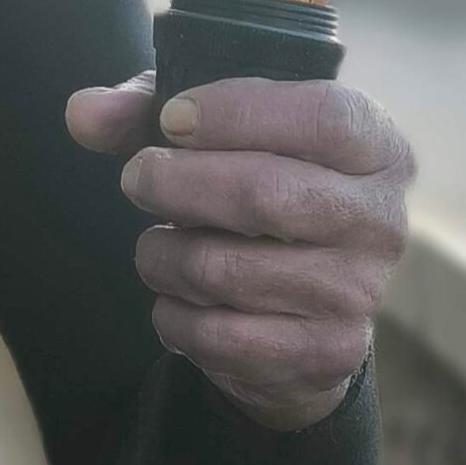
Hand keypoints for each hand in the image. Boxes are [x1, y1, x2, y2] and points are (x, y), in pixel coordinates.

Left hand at [65, 72, 412, 432]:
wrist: (298, 308)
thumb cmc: (251, 191)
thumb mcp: (208, 136)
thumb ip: (144, 112)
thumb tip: (83, 113)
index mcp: (375, 147)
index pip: (322, 117)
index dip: (236, 113)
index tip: (172, 120)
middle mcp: (382, 220)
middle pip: (264, 194)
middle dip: (175, 183)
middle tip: (136, 178)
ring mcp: (358, 292)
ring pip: (224, 269)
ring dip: (163, 255)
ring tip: (158, 246)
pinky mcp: (325, 352)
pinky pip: (217, 334)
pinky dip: (173, 315)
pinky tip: (178, 299)